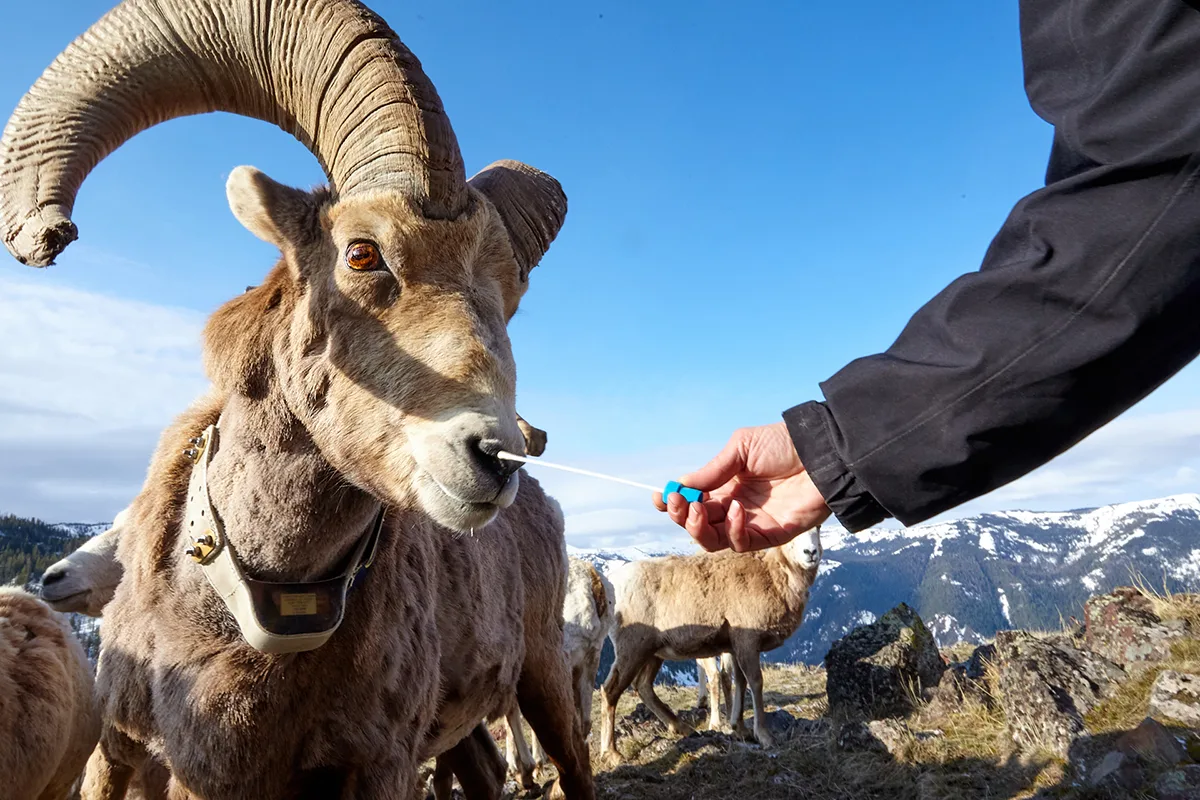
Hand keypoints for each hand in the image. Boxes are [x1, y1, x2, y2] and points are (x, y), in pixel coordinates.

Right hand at [654, 422, 830, 551]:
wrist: (822, 452)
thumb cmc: (784, 443)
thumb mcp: (741, 448)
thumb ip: (713, 470)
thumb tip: (682, 486)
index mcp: (726, 486)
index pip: (694, 502)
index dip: (674, 503)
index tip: (660, 496)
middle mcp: (736, 507)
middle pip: (699, 525)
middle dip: (681, 516)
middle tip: (678, 504)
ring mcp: (752, 522)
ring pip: (714, 540)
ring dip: (699, 528)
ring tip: (699, 510)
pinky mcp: (771, 534)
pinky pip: (742, 543)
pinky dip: (733, 530)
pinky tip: (736, 509)